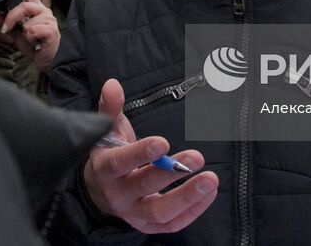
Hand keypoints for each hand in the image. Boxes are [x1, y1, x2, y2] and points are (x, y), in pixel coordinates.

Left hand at [0, 0, 60, 73]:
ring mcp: (49, 20)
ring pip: (27, 22)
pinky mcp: (51, 30)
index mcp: (36, 9)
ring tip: (31, 40)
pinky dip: (31, 40)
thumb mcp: (17, 35)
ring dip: (24, 34)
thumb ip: (7, 23)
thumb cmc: (37, 46)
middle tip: (6, 29)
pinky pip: (33, 31)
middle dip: (13, 17)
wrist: (50, 61)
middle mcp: (43, 11)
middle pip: (25, 5)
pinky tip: (37, 43)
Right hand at [82, 78, 217, 233]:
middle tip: (197, 157)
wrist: (100, 191)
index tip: (163, 142)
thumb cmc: (110, 153)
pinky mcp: (148, 226)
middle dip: (171, 172)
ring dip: (187, 197)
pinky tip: (209, 194)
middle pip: (144, 186)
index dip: (140, 153)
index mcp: (105, 169)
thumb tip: (113, 84)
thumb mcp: (107, 130)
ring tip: (210, 180)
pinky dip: (192, 211)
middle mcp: (118, 194)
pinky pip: (172, 224)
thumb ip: (111, 107)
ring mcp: (133, 213)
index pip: (120, 163)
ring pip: (160, 212)